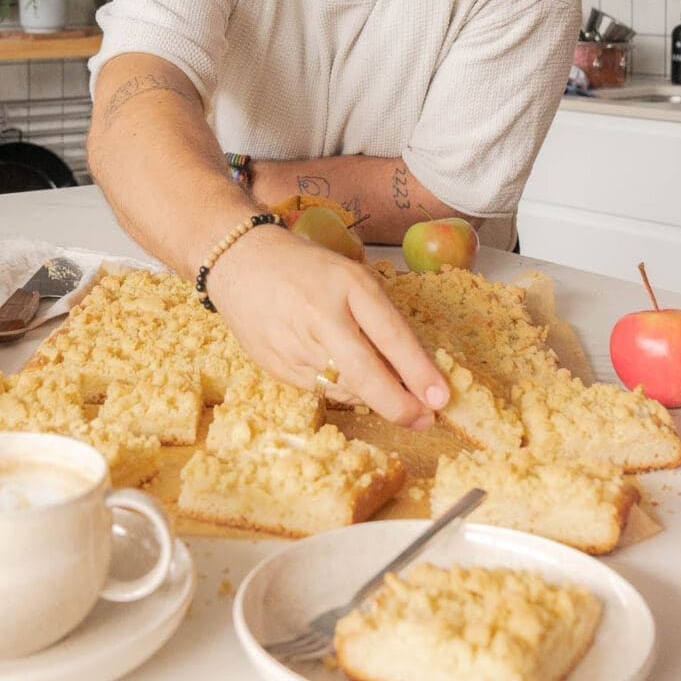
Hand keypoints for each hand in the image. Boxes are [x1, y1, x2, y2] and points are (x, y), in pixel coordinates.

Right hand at [207, 225, 448, 429]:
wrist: (240, 260)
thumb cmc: (307, 268)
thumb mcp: (351, 278)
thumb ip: (379, 319)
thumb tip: (413, 372)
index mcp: (348, 284)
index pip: (391, 334)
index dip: (419, 371)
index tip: (440, 397)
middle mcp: (321, 315)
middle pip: (365, 373)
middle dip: (398, 405)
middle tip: (423, 420)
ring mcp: (295, 344)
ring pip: (345, 387)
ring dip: (372, 397)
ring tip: (388, 394)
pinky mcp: (276, 366)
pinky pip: (320, 390)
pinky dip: (341, 390)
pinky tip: (347, 378)